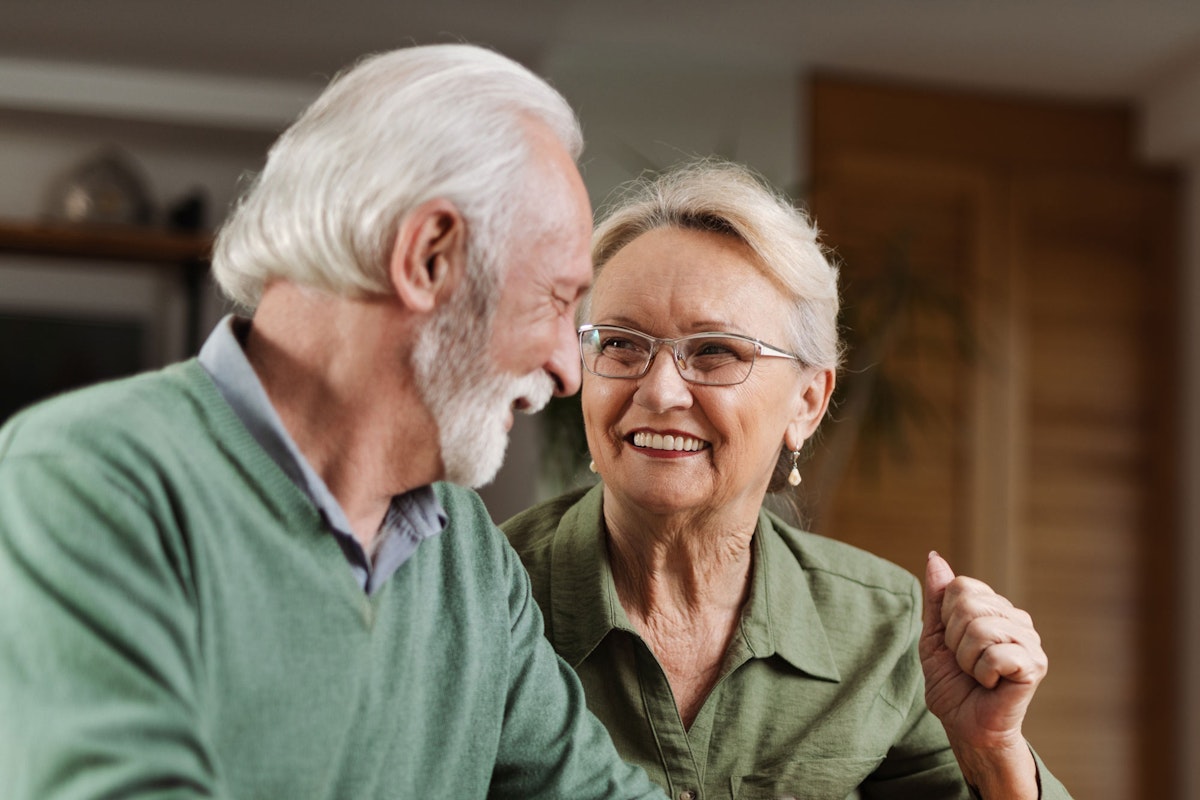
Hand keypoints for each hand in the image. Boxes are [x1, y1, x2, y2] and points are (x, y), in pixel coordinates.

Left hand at [920, 552, 1046, 794]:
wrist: (965, 725)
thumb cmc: (951, 683)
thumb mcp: (934, 636)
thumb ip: (937, 598)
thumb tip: (934, 557)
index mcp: (994, 608)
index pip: (960, 586)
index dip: (946, 618)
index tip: (953, 643)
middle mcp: (1017, 618)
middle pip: (968, 605)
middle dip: (954, 640)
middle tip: (965, 663)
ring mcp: (1029, 640)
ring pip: (980, 629)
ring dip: (966, 659)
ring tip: (978, 674)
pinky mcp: (1035, 664)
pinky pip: (996, 654)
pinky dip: (982, 673)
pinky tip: (992, 684)